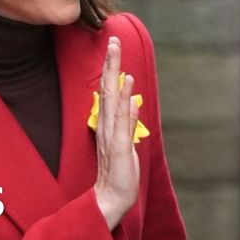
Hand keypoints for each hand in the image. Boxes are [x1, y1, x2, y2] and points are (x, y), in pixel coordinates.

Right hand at [93, 36, 140, 229]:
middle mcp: (106, 126)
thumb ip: (127, 120)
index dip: (110, 69)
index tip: (113, 47)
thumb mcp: (124, 142)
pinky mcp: (118, 148)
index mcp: (107, 124)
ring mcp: (111, 136)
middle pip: (107, 90)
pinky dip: (125, 103)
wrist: (110, 198)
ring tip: (118, 54)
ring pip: (112, 101)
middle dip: (110, 64)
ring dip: (115, 77)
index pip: (108, 92)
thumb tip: (133, 99)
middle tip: (113, 41)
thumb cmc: (117, 172)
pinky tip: (128, 87)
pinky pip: (121, 122)